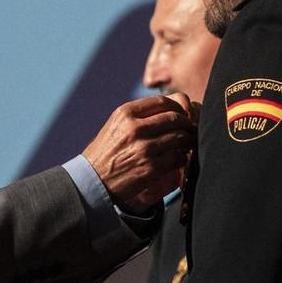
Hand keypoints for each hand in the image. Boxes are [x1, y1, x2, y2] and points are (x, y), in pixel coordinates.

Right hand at [83, 94, 194, 210]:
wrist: (91, 181)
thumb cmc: (106, 152)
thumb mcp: (116, 125)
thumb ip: (139, 115)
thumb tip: (171, 107)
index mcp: (126, 113)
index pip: (163, 101)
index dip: (178, 107)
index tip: (182, 115)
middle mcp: (135, 128)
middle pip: (175, 118)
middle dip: (187, 124)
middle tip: (190, 130)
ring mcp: (144, 148)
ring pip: (180, 137)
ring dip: (188, 141)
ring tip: (186, 144)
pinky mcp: (151, 168)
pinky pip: (178, 157)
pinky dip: (182, 158)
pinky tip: (177, 159)